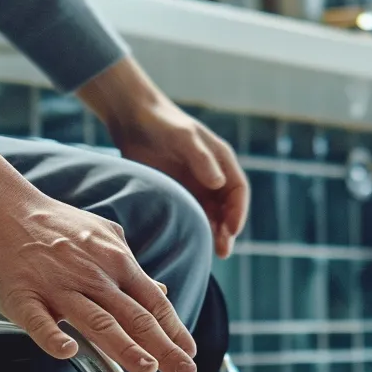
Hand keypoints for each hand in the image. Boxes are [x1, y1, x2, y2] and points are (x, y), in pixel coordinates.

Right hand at [0, 126, 197, 371]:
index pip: (152, 301)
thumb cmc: (47, 224)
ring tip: (146, 369)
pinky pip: (39, 320)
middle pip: (134, 315)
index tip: (190, 354)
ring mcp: (56, 285)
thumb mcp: (99, 236)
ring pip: (96, 320)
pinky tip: (67, 352)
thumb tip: (160, 290)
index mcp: (114, 259)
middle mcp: (92, 273)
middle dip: (163, 347)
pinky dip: (53, 337)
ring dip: (123, 346)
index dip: (174, 330)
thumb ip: (129, 266)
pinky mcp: (21, 295)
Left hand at [77, 59, 249, 257]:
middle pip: (227, 207)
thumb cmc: (161, 123)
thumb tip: (219, 182)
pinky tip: (190, 242)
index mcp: (220, 159)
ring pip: (210, 213)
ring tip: (211, 253)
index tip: (232, 230)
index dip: (238, 211)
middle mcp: (211, 173)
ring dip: (213, 232)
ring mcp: (194, 183)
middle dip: (228, 229)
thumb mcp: (182, 137)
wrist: (132, 117)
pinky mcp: (176, 190)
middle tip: (223, 251)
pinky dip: (194, 227)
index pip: (238, 190)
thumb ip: (201, 158)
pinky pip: (190, 213)